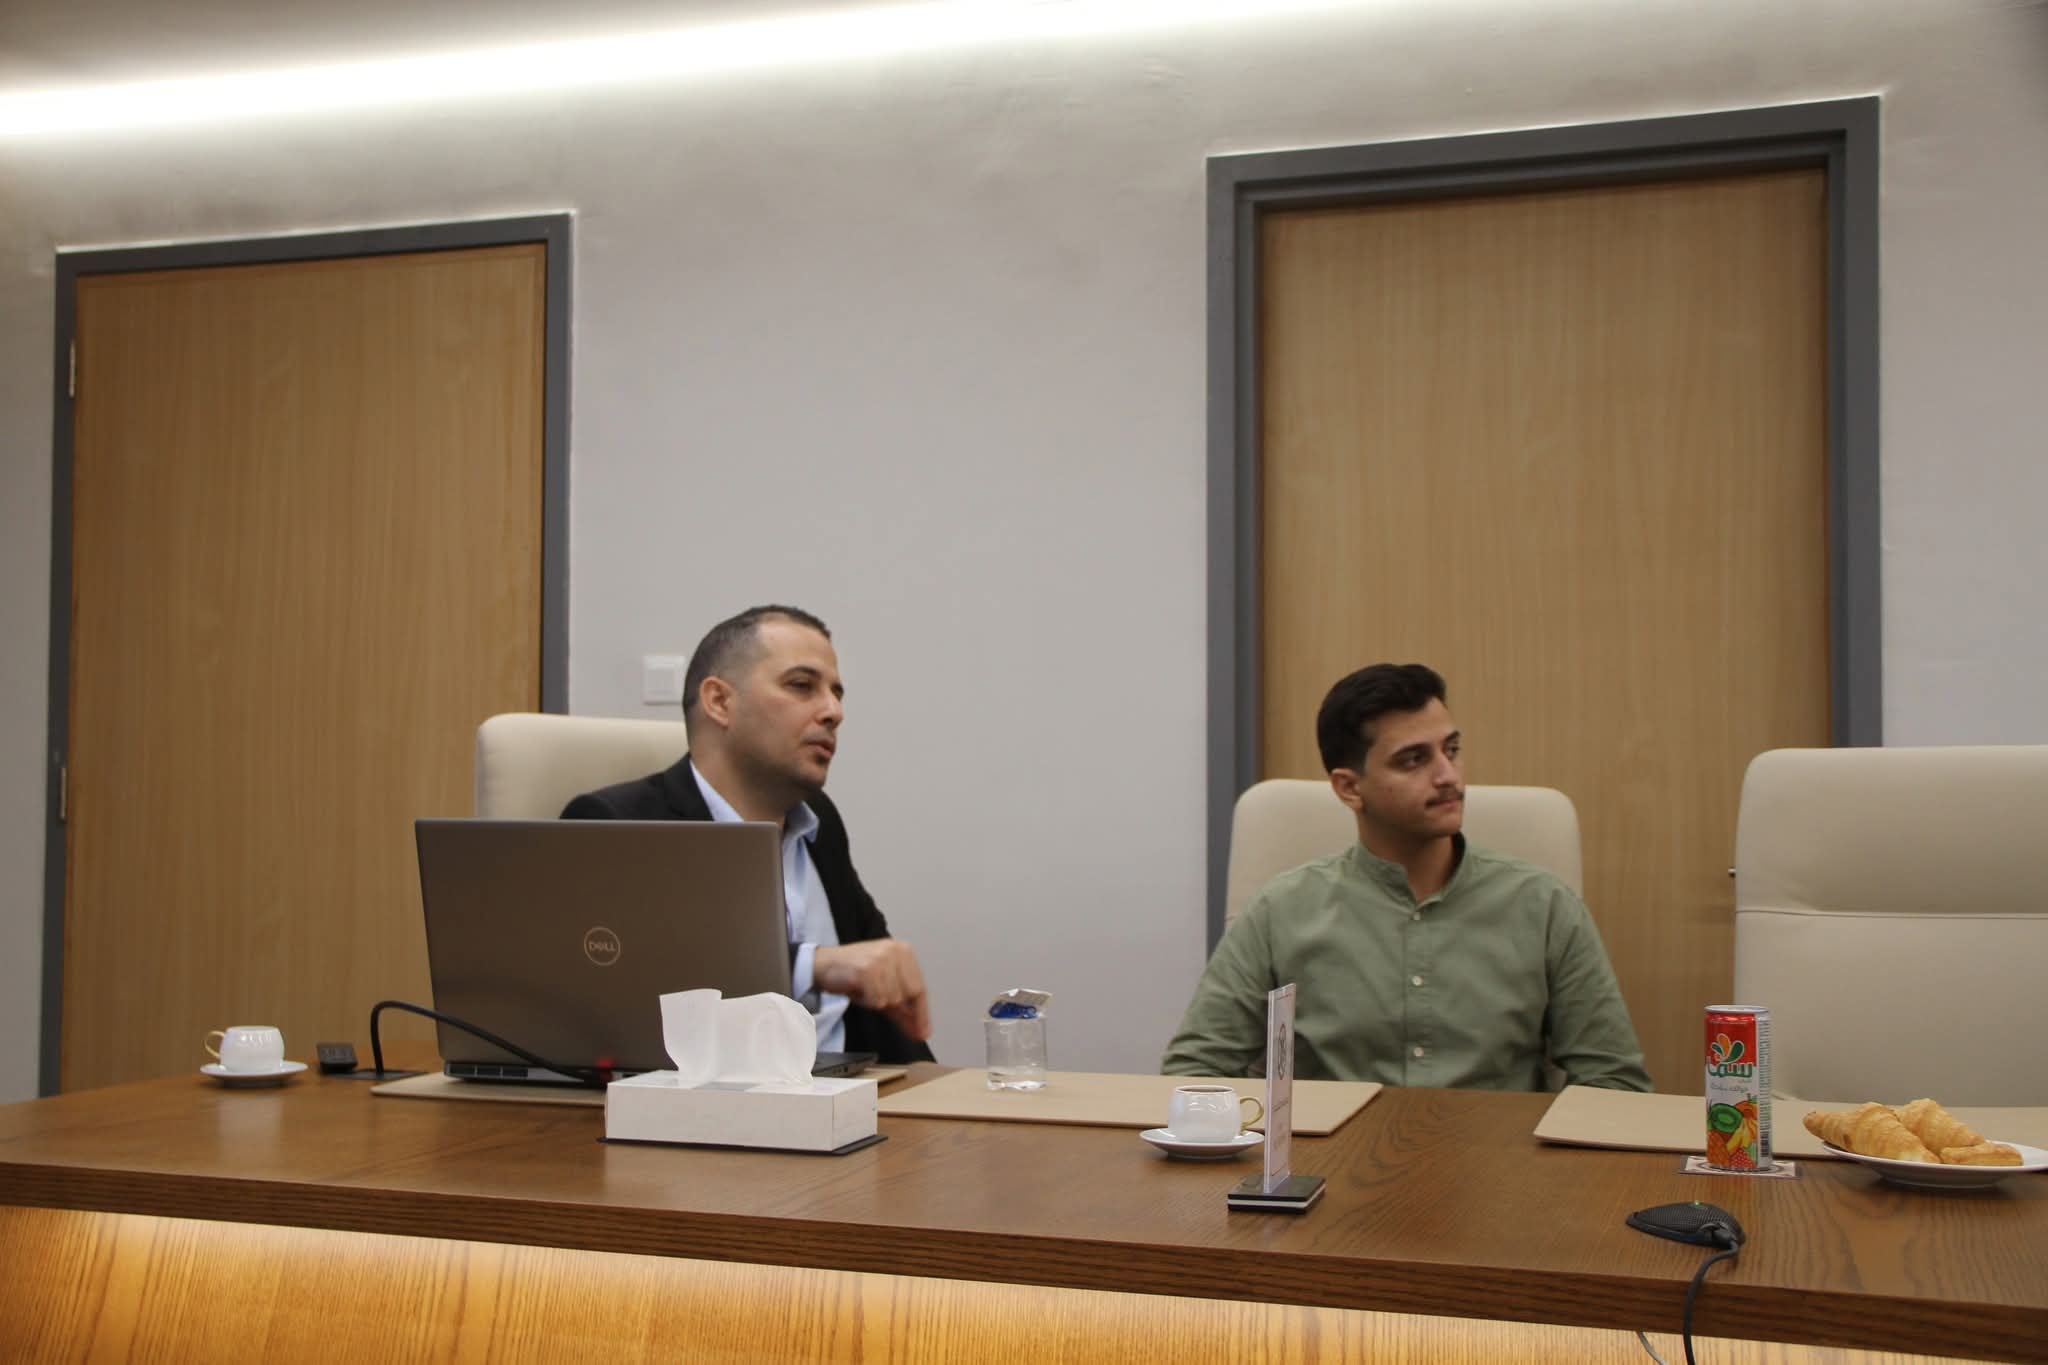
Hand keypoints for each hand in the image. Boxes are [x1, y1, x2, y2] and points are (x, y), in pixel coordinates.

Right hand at [813, 938, 930, 1040]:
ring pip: (893, 999)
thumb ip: (903, 1010)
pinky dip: (867, 1001)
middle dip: (895, 1006)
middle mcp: (896, 951)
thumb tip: (920, 1031)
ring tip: (864, 989)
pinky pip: (877, 1000)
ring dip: (876, 1001)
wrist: (822, 966)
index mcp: (904, 951)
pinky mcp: (868, 969)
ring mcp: (882, 958)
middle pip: (910, 995)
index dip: (922, 1014)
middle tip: (875, 1000)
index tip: (924, 1033)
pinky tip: (858, 989)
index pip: (920, 988)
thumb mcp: (883, 990)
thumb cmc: (853, 976)